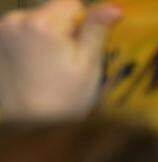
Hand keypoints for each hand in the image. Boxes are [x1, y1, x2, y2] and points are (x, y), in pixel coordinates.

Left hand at [0, 0, 121, 120]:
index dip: (81, 24)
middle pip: (50, 12)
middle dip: (60, 31)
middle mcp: (18, 19)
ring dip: (43, 37)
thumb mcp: (87, 67)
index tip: (79, 49)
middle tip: (63, 63)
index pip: (71, 4)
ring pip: (34, 22)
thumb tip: (115, 7)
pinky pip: (20, 32)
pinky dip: (28, 45)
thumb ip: (96, 31)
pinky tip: (31, 67)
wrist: (26, 123)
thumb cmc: (64, 98)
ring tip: (46, 67)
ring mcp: (3, 29)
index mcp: (44, 24)